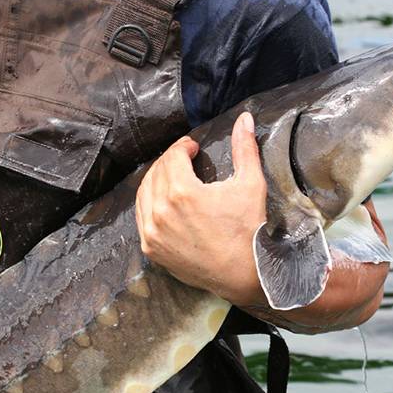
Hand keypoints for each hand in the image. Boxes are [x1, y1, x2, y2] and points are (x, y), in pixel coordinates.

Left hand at [135, 112, 266, 305]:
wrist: (242, 274)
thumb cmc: (248, 230)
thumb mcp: (250, 184)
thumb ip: (244, 148)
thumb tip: (244, 118)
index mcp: (182, 192)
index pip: (172, 156)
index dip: (183, 147)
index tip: (193, 148)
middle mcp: (160, 211)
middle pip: (156, 172)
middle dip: (170, 161)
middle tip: (184, 160)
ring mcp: (152, 232)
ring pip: (144, 193)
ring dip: (157, 180)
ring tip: (174, 177)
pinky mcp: (151, 248)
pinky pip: (142, 217)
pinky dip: (150, 204)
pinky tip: (164, 201)